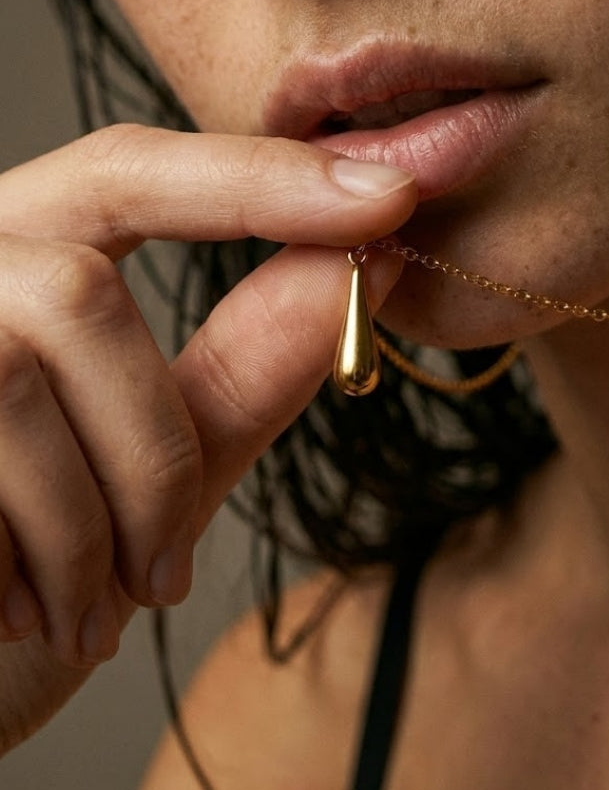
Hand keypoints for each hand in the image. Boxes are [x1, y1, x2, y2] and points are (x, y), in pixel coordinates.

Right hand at [0, 123, 415, 751]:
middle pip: (80, 292)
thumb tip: (362, 272)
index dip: (259, 178)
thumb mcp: (152, 467)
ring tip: (95, 611)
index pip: (132, 171)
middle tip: (168, 571)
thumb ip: (241, 368)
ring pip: (21, 377)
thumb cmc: (27, 571)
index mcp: (15, 258)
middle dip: (154, 448)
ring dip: (93, 525)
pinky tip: (30, 618)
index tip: (389, 197)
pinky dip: (32, 563)